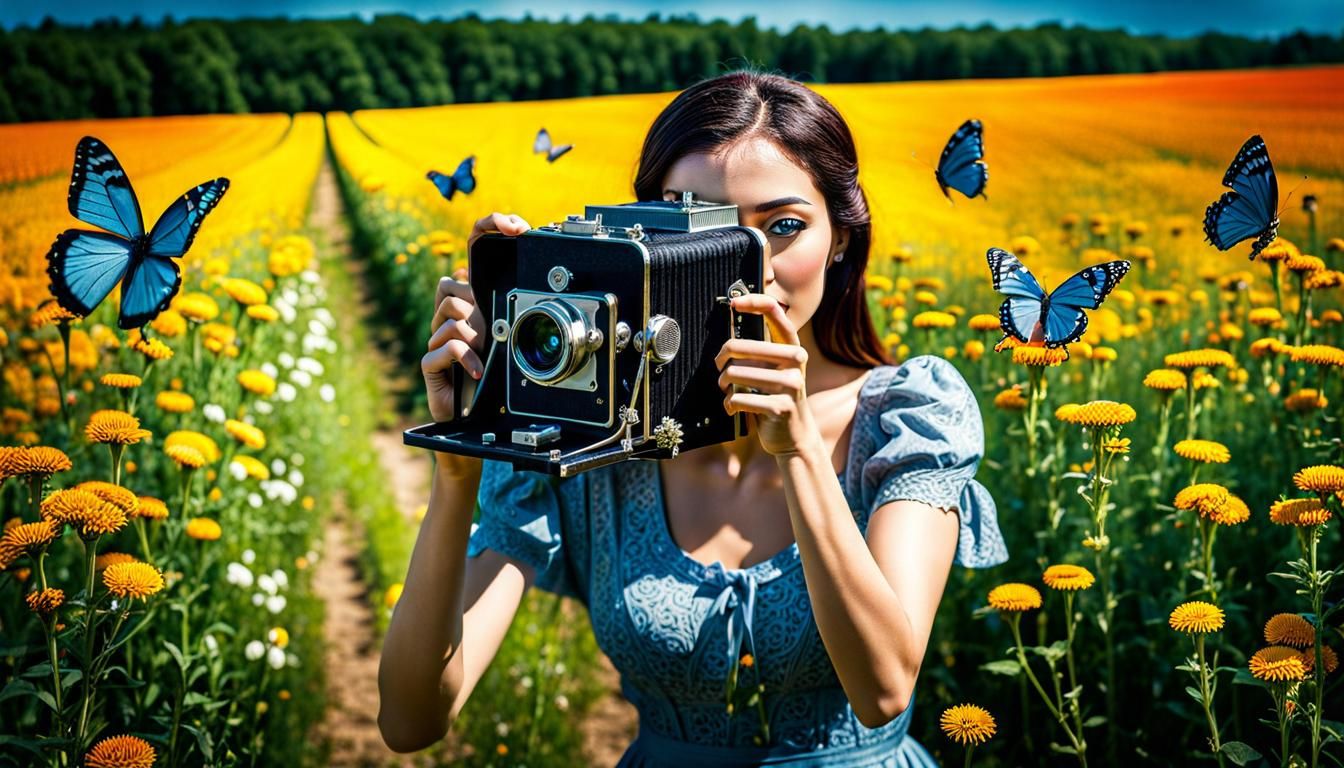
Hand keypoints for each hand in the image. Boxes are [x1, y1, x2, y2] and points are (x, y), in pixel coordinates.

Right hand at [422, 213, 528, 474]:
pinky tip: (476, 371)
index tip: (514, 224)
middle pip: (451, 284)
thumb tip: (531, 286)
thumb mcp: (513, 341)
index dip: (489, 227)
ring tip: (484, 354)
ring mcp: (438, 339)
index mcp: (475, 305)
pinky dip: (464, 357)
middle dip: (473, 305)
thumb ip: (514, 311)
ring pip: (450, 313)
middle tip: (490, 331)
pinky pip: (445, 345)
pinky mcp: (430, 364)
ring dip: (473, 334)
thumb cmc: (497, 384)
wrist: (479, 426)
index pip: (472, 252)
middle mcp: (453, 318)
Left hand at [713, 293, 820, 456]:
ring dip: (723, 385)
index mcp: (792, 346)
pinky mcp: (780, 407)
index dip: (753, 302)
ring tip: (727, 390)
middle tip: (719, 368)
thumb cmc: (776, 398)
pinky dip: (729, 404)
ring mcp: (790, 384)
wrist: (794, 437)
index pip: (775, 312)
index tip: (734, 303)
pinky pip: (738, 399)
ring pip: (734, 374)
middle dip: (720, 360)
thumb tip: (729, 332)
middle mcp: (795, 360)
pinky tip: (733, 408)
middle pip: (739, 347)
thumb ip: (760, 351)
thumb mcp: (774, 370)